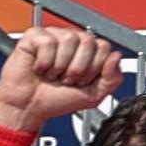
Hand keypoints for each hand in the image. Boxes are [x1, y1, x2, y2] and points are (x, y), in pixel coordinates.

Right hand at [0, 20, 119, 135]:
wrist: (28, 109)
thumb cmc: (56, 101)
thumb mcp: (93, 95)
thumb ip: (112, 79)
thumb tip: (116, 56)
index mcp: (87, 51)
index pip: (104, 47)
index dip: (94, 69)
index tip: (81, 81)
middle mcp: (72, 40)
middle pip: (89, 41)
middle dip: (78, 69)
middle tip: (65, 79)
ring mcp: (53, 36)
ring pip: (69, 39)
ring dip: (59, 66)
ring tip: (51, 74)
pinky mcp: (33, 37)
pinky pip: (48, 42)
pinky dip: (43, 62)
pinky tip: (38, 68)